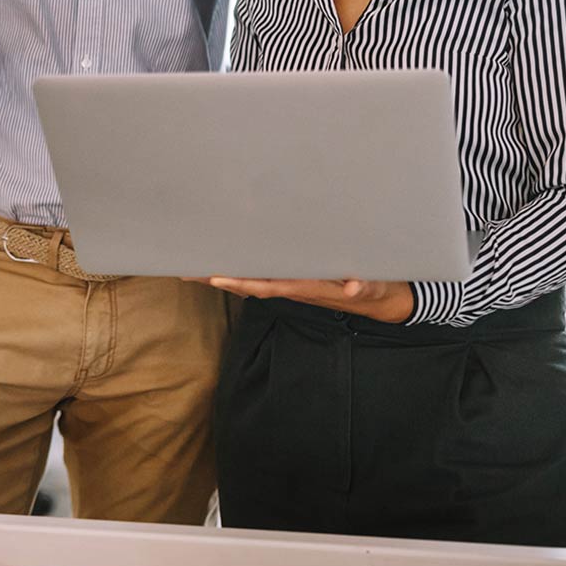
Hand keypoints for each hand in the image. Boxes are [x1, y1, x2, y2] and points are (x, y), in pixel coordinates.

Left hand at [200, 277, 414, 324]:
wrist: (378, 299)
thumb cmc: (372, 287)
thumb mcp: (372, 284)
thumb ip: (362, 284)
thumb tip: (352, 286)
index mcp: (305, 287)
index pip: (267, 285)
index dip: (242, 282)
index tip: (217, 277)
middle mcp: (292, 286)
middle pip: (249, 284)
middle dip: (219, 279)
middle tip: (187, 272)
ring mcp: (291, 284)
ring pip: (251, 280)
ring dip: (223, 276)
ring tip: (193, 268)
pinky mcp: (294, 278)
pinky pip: (262, 274)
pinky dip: (240, 270)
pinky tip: (223, 266)